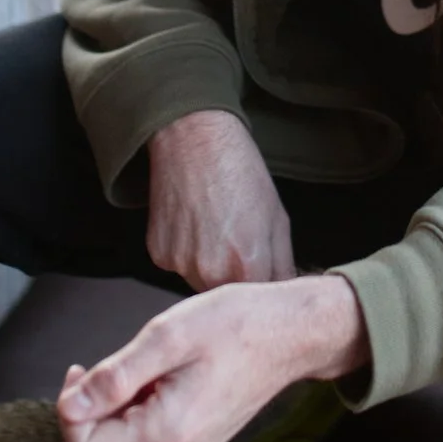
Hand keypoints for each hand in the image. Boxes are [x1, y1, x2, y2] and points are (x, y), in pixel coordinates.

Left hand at [56, 274, 368, 441]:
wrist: (293, 331)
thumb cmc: (237, 325)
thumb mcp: (167, 337)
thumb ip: (114, 376)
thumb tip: (70, 405)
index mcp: (167, 434)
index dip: (70, 412)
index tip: (81, 371)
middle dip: (93, 406)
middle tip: (113, 360)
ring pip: (123, 440)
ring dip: (117, 403)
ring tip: (147, 363)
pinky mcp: (196, 440)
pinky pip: (147, 433)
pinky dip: (138, 405)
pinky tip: (160, 373)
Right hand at [145, 109, 293, 291]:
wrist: (195, 140)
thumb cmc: (241, 174)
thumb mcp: (278, 219)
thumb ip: (284, 266)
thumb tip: (284, 294)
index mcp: (248, 268)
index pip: (261, 301)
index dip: (265, 287)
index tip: (264, 271)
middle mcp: (211, 274)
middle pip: (229, 297)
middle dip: (237, 281)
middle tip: (238, 243)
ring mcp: (180, 265)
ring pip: (202, 285)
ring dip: (211, 269)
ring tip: (215, 230)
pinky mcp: (158, 255)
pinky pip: (179, 267)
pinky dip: (188, 253)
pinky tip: (194, 224)